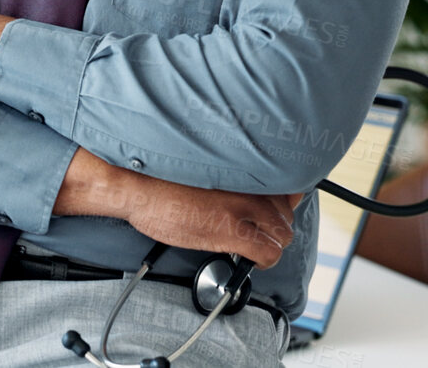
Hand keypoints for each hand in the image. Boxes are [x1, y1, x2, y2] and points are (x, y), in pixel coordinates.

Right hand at [124, 178, 304, 268]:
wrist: (139, 186)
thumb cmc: (164, 178)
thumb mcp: (206, 168)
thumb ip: (236, 176)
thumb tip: (258, 190)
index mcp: (246, 167)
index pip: (288, 190)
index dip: (276, 209)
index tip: (264, 215)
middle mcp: (251, 184)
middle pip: (286, 216)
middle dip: (271, 228)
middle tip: (248, 231)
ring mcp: (245, 207)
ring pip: (282, 236)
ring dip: (267, 244)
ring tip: (245, 244)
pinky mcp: (232, 230)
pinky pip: (268, 253)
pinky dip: (262, 260)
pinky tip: (246, 258)